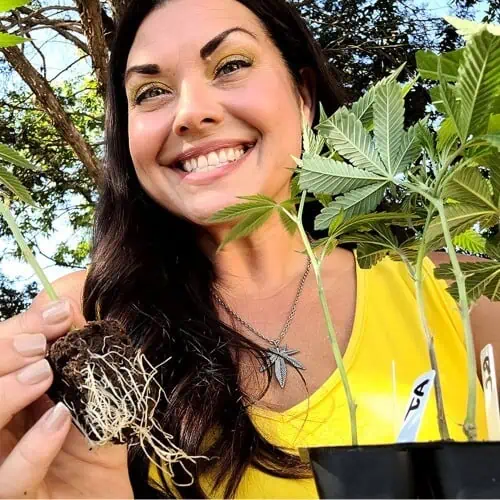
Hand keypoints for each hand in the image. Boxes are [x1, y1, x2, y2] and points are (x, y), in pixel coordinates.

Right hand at [0, 297, 132, 498]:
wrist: (102, 498)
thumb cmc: (90, 445)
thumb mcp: (89, 394)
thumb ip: (75, 355)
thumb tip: (65, 304)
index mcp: (8, 397)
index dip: (20, 329)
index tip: (60, 313)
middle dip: (3, 353)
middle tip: (41, 343)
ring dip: (4, 393)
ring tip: (43, 374)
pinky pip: (9, 479)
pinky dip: (33, 445)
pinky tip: (59, 419)